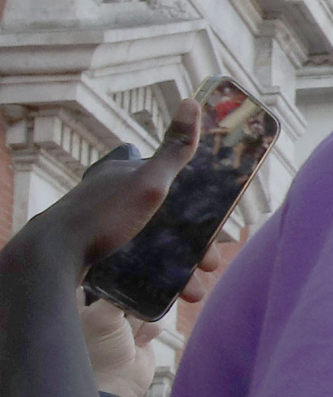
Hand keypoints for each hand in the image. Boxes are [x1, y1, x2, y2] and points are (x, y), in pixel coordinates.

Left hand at [3, 100, 200, 277]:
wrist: (52, 258)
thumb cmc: (104, 216)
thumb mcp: (148, 182)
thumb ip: (174, 150)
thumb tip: (191, 102)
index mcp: (126, 176)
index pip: (174, 186)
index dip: (198, 207)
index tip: (216, 229)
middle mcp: (115, 198)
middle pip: (168, 221)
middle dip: (194, 248)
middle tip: (208, 265)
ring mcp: (106, 227)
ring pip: (155, 248)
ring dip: (181, 271)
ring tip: (193, 291)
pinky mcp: (98, 254)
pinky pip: (137, 266)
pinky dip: (157, 279)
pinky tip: (169, 295)